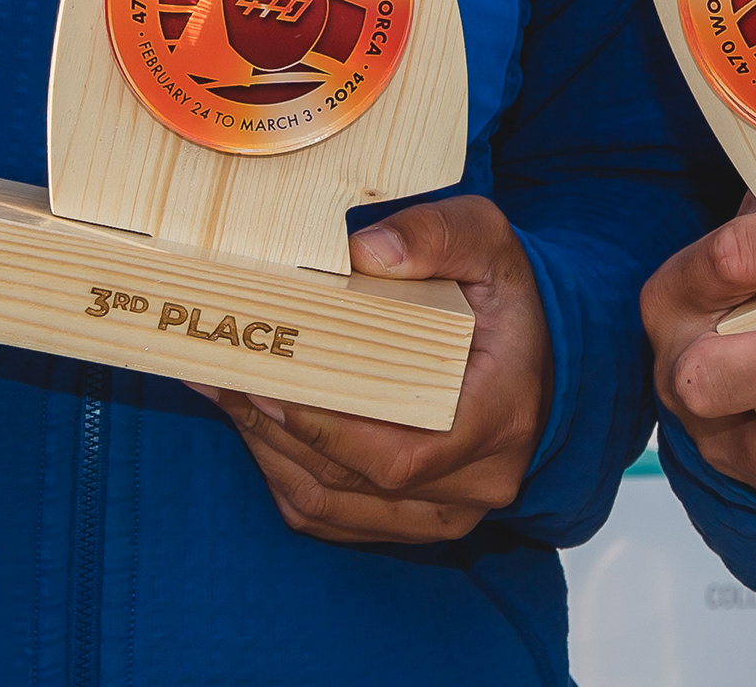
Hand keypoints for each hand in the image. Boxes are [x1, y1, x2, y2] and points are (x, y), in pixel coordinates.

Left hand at [197, 196, 549, 542]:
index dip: (324, 427)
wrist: (534, 350)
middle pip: (352, 480)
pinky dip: (284, 474)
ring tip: (223, 391)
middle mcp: (478, 480)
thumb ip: (437, 234)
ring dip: (267, 452)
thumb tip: (366, 252)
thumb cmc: (502, 295)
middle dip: (274, 428)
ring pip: (332, 504)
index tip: (266, 381)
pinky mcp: (417, 522)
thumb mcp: (488, 240)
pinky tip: (254, 424)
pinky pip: (332, 516)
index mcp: (501, 415)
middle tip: (221, 374)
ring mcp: (447, 512)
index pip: (401, 453)